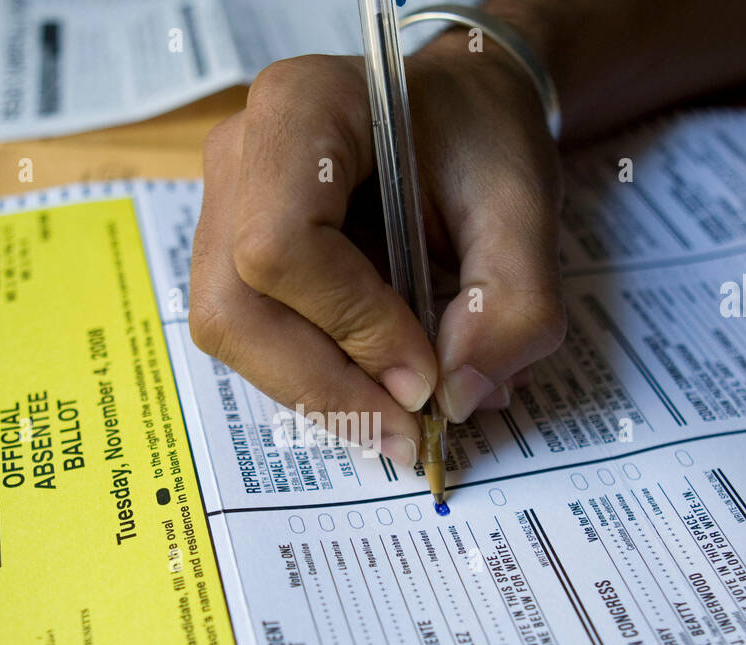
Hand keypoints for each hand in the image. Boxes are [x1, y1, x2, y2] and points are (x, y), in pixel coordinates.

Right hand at [189, 36, 565, 466]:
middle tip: (408, 435)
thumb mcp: (524, 204)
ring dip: (318, 395)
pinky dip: (314, 381)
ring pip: (232, 334)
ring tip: (398, 421)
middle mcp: (238, 155)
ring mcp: (221, 208)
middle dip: (324, 388)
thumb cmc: (481, 138)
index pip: (281, 244)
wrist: (457, 115)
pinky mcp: (229, 256)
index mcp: (301, 110)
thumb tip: (457, 398)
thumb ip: (513, 299)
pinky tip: (374, 392)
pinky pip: (251, 339)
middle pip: (236, 308)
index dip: (351, 324)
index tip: (425, 375)